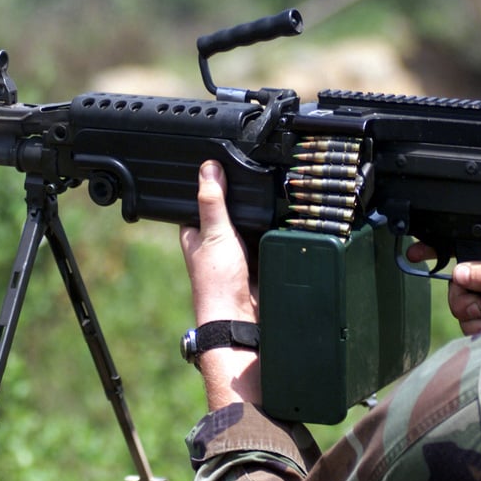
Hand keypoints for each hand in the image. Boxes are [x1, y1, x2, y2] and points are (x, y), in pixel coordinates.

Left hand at [179, 160, 259, 408]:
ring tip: (273, 196)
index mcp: (197, 231)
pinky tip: (284, 220)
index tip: (229, 160)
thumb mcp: (214, 234)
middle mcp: (217, 239)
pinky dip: (276, 230)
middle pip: (233, 208)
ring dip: (263, 215)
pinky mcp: (260, 258)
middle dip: (245, 199)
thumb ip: (213, 202)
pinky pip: (269, 236)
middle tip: (258, 178)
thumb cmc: (216, 284)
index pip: (204, 197)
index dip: (215, 180)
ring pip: (253, 221)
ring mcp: (239, 249)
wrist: (240, 320)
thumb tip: (209, 168)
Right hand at [406, 243, 480, 335]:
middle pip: (456, 282)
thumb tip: (459, 273)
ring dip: (473, 317)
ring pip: (459, 306)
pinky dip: (480, 331)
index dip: (439, 248)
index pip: (466, 246)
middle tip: (480, 307)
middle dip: (463, 298)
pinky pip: (468, 327)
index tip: (417, 253)